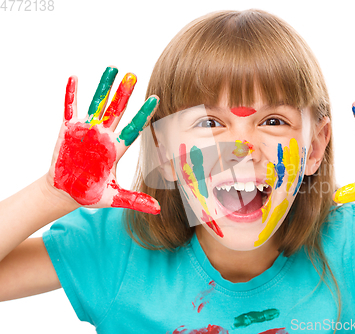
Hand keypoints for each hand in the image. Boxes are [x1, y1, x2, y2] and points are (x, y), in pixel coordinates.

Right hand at [46, 66, 160, 213]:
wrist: (66, 192)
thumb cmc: (90, 193)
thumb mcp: (114, 198)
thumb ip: (135, 201)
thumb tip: (158, 210)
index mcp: (117, 149)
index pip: (134, 128)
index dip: (144, 114)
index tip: (156, 99)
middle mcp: (104, 136)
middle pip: (118, 111)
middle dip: (125, 94)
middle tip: (134, 75)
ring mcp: (87, 130)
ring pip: (97, 104)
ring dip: (103, 87)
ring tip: (113, 68)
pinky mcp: (68, 130)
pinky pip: (70, 108)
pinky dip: (72, 94)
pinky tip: (74, 78)